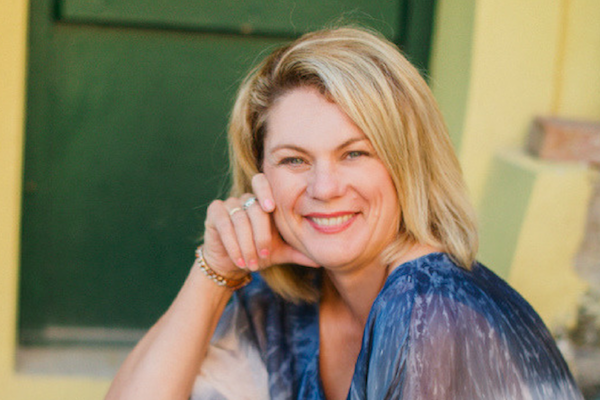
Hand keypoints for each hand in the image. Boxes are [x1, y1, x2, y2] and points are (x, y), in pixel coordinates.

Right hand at [202, 174, 318, 278]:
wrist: (231, 263)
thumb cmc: (257, 252)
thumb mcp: (280, 252)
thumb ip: (298, 251)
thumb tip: (321, 260)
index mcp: (263, 202)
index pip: (262, 182)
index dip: (266, 191)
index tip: (271, 207)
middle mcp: (245, 198)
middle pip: (254, 208)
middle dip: (260, 234)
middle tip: (264, 255)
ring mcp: (228, 204)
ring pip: (239, 219)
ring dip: (246, 244)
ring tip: (252, 263)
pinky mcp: (214, 213)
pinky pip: (224, 224)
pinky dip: (232, 244)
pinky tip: (239, 259)